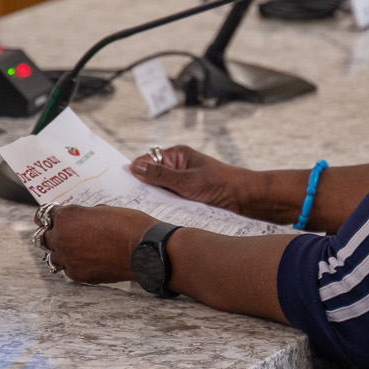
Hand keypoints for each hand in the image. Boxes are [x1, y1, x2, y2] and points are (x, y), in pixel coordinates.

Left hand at [41, 204, 154, 282]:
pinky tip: (86, 260)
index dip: (51, 216)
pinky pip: (68, 269)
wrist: (143, 249)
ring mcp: (68, 259)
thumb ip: (83, 215)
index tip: (53, 218)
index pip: (45, 215)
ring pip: (53, 256)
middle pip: (44, 237)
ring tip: (74, 249)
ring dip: (61, 251)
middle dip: (52, 234)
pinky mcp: (78, 275)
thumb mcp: (102, 209)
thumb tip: (79, 220)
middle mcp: (62, 238)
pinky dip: (74, 265)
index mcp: (66, 217)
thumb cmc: (128, 225)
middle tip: (62, 233)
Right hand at [129, 145, 286, 219]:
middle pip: (152, 176)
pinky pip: (171, 199)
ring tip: (150, 208)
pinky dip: (167, 205)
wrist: (244, 198)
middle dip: (145, 187)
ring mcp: (183, 181)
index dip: (136, 172)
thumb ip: (159, 175)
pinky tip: (163, 213)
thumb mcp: (185, 181)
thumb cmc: (219, 184)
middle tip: (134, 201)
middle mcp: (178, 166)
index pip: (148, 160)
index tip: (124, 185)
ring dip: (157, 198)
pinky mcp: (188, 194)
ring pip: (161, 190)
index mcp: (177, 155)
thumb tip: (135, 167)